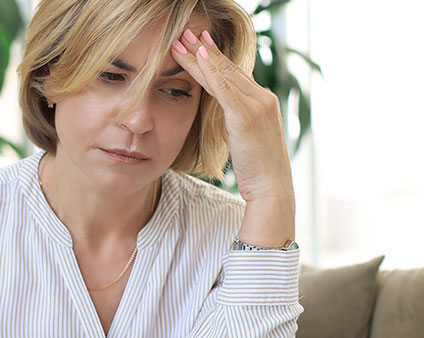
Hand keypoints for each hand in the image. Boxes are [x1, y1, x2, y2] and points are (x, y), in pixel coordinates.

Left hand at [171, 29, 294, 246]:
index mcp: (261, 103)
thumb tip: (222, 116)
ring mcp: (256, 105)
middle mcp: (261, 98)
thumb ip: (235, 123)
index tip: (199, 42)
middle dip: (204, 50)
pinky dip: (211, 72)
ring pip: (223, 74)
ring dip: (200, 56)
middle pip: (227, 68)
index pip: (234, 75)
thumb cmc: (256, 170)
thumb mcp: (244, 140)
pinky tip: (199, 58)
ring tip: (182, 40)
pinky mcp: (246, 117)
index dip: (215, 58)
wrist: (272, 188)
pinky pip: (224, 89)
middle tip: (185, 32)